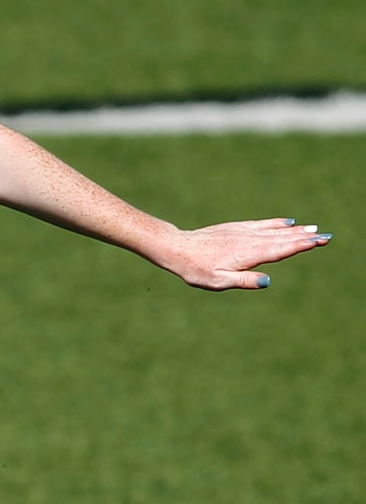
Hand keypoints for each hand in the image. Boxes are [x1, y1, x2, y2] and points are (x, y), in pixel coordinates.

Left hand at [154, 219, 329, 290]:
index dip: (300, 246)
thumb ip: (243, 281)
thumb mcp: (217, 282)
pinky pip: (262, 224)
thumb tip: (267, 282)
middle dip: (304, 238)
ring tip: (313, 229)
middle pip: (281, 239)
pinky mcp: (236, 228)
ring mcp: (243, 232)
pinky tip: (288, 222)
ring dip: (295, 230)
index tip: (319, 242)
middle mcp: (248, 240)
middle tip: (325, 236)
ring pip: (274, 230)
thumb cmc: (196, 269)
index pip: (280, 250)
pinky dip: (277, 223)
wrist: (177, 247)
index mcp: (247, 255)